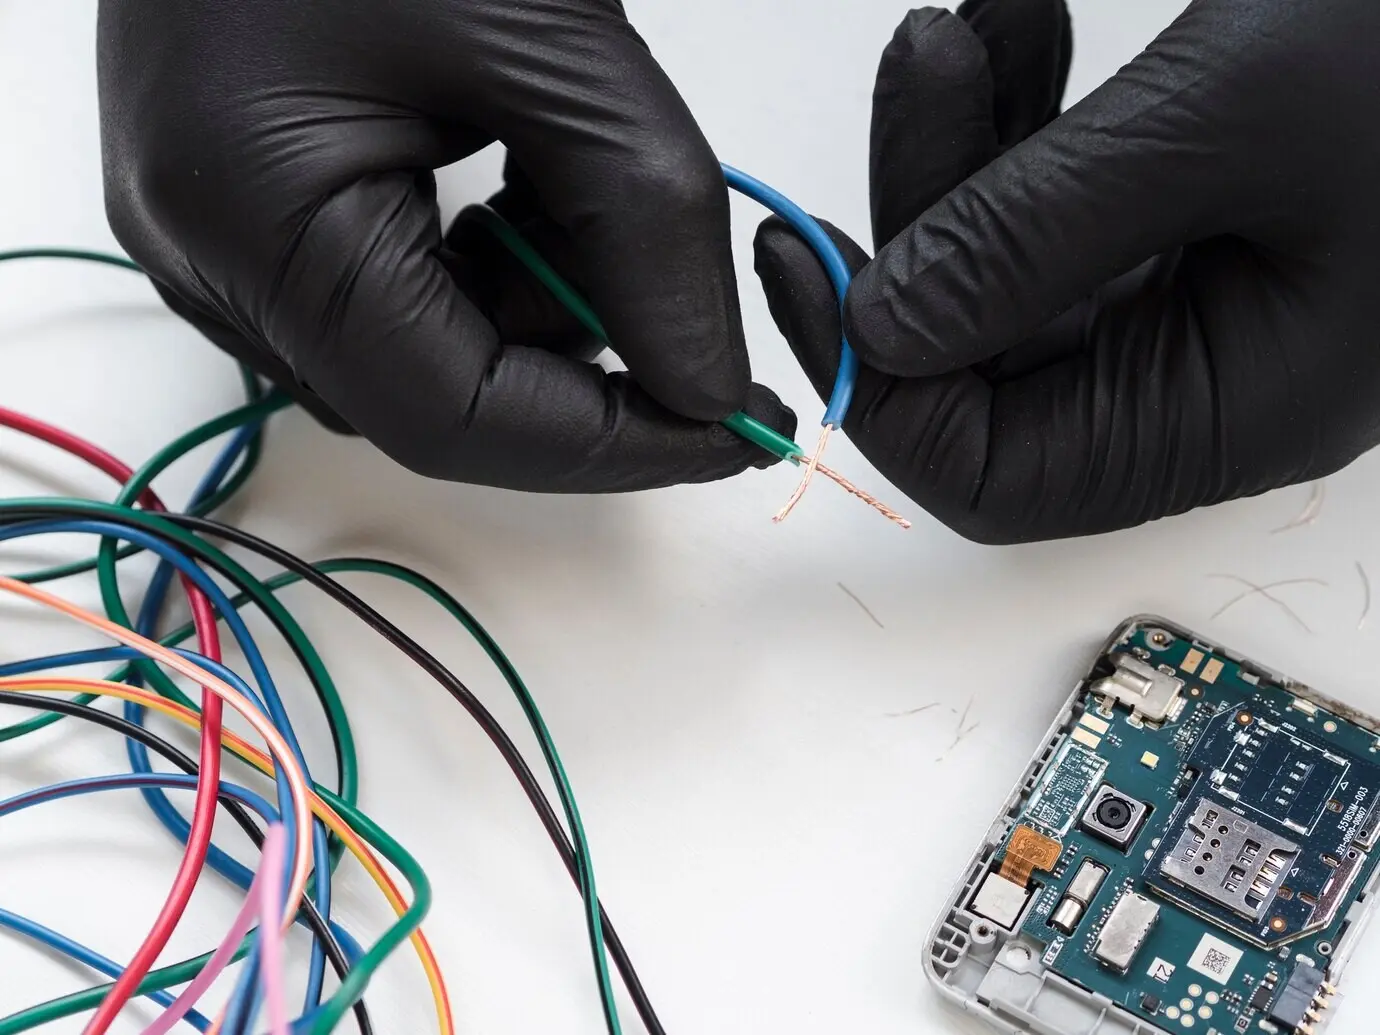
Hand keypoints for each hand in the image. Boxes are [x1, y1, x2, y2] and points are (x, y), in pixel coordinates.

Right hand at [98, 0, 793, 491]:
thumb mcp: (555, 39)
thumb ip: (652, 230)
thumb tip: (711, 389)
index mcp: (254, 215)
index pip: (456, 421)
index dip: (611, 445)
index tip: (730, 427)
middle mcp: (208, 259)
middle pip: (436, 402)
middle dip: (574, 353)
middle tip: (652, 262)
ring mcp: (211, 241)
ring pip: (419, 360)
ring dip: (530, 299)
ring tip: (559, 162)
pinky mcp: (241, 215)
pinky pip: (387, 302)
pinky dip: (480, 266)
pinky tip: (506, 168)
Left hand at [754, 0, 1379, 541]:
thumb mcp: (1234, 121)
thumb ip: (1038, 236)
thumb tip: (880, 324)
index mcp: (1226, 411)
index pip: (987, 471)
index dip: (877, 383)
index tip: (808, 257)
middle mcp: (1205, 379)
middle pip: (984, 353)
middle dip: (924, 213)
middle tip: (923, 69)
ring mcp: (1200, 298)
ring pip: (1013, 269)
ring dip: (970, 149)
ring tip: (969, 27)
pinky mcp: (1198, 219)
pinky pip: (1065, 203)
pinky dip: (1027, 124)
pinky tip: (1026, 29)